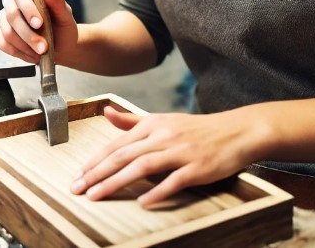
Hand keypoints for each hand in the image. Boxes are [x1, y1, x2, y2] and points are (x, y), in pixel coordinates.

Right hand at [0, 0, 78, 64]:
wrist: (61, 46)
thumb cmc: (63, 28)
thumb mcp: (65, 16)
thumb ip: (58, 3)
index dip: (27, 8)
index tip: (39, 24)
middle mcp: (12, 3)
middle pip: (11, 16)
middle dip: (28, 34)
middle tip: (43, 48)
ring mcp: (4, 19)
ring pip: (7, 32)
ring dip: (25, 46)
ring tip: (41, 53)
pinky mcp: (1, 34)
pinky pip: (2, 43)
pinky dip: (18, 53)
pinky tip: (32, 56)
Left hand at [70, 107, 260, 206]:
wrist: (236, 131)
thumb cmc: (197, 129)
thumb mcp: (163, 120)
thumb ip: (132, 120)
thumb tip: (106, 112)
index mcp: (152, 124)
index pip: (116, 144)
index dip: (95, 160)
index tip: (77, 175)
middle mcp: (163, 136)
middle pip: (124, 155)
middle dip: (97, 173)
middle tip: (78, 188)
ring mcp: (180, 152)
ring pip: (142, 166)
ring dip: (117, 182)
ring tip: (97, 195)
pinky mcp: (198, 168)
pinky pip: (174, 180)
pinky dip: (157, 191)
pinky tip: (142, 202)